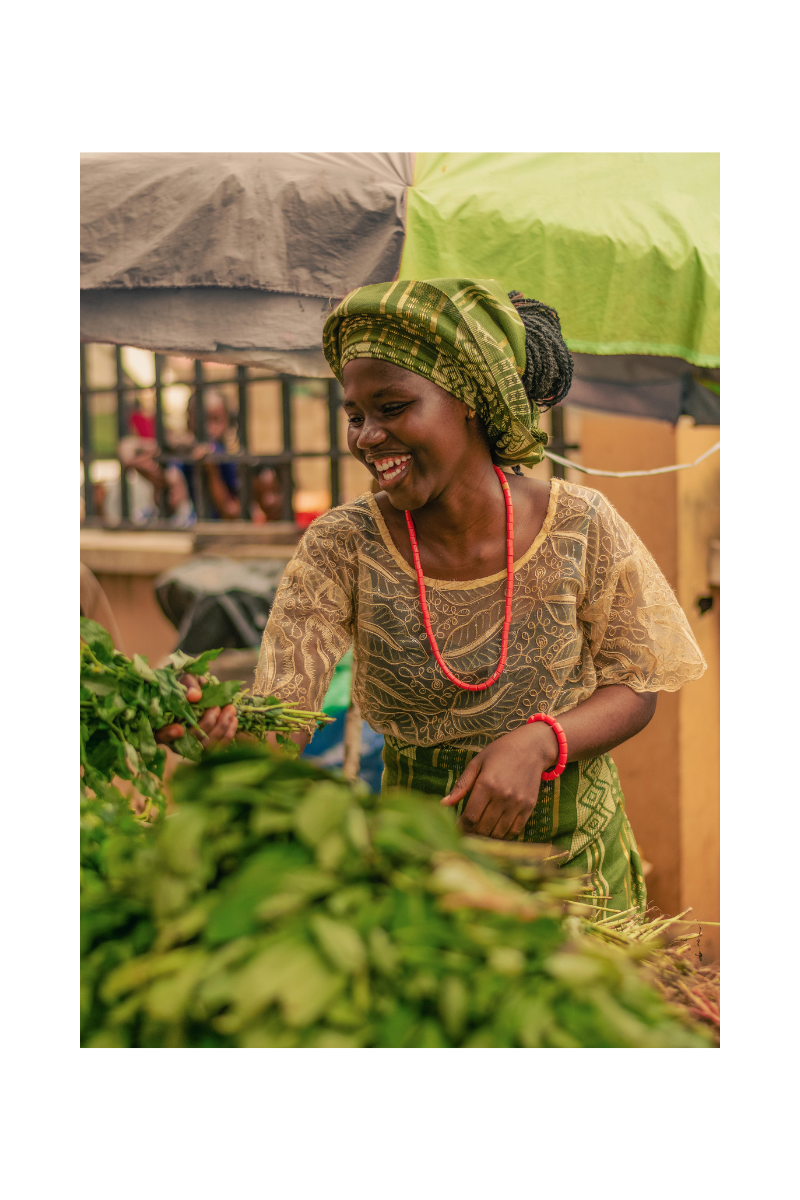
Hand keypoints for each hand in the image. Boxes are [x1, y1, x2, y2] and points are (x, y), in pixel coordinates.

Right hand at [154, 673, 238, 748]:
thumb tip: (195, 696)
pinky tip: (233, 721)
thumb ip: (188, 685)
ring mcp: (190, 746)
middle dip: (207, 724)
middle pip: (190, 739)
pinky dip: (227, 735)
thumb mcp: (185, 680)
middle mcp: (174, 740)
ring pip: (205, 746)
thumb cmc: (186, 686)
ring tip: (231, 710)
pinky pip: (217, 748)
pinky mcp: (205, 748)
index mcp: (162, 724)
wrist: (195, 693)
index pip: (160, 735)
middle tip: (218, 707)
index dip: (168, 734)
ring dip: (221, 728)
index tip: (179, 729)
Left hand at [440, 721, 558, 839]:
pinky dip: (503, 836)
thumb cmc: (500, 752)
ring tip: (479, 834)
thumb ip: (461, 785)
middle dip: (472, 835)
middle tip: (466, 834)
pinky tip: (495, 832)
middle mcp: (502, 796)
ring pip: (498, 833)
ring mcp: (517, 803)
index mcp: (486, 784)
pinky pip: (515, 831)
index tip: (455, 831)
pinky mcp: (529, 807)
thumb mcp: (477, 763)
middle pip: (483, 828)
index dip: (461, 828)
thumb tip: (443, 804)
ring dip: (487, 837)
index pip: (470, 817)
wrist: (532, 747)